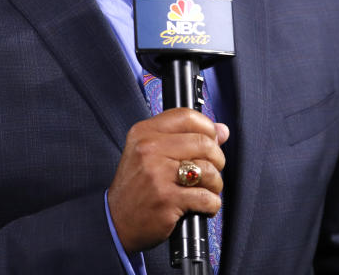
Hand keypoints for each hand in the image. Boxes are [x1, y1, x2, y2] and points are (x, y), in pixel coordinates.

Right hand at [107, 108, 229, 253]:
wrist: (116, 221)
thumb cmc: (136, 187)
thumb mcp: (149, 154)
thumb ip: (184, 138)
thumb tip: (222, 130)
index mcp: (144, 133)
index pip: (187, 116)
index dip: (207, 128)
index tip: (212, 139)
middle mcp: (149, 149)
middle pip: (203, 142)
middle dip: (217, 159)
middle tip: (212, 170)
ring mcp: (157, 174)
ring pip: (208, 170)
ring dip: (215, 183)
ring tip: (206, 189)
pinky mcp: (167, 199)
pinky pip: (206, 197)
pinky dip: (211, 204)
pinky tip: (203, 205)